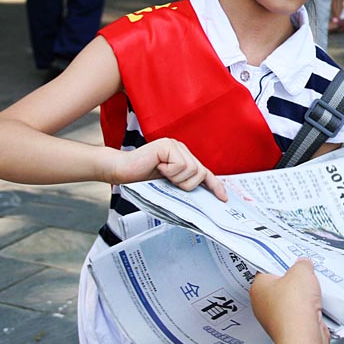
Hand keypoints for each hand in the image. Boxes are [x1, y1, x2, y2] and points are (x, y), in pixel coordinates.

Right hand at [110, 137, 227, 200]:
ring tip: (161, 173)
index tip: (223, 198)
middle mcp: (182, 150)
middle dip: (186, 184)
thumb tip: (200, 197)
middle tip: (169, 181)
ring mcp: (175, 145)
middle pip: (200, 173)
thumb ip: (183, 184)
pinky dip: (169, 171)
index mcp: (183, 159)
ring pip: (192, 170)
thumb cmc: (141, 180)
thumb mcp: (168, 184)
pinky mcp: (167, 145)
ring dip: (175, 178)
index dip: (215, 186)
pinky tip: (157, 166)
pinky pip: (180, 165)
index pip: (205, 173)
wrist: (120, 171)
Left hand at [251, 259, 330, 343]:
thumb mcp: (301, 272)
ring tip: (314, 288)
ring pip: (290, 300)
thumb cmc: (294, 306)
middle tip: (305, 272)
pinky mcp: (288, 328)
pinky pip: (299, 313)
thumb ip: (302, 264)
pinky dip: (308, 309)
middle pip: (280, 285)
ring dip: (302, 295)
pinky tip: (317, 304)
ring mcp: (275, 318)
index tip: (291, 259)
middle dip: (294, 279)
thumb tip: (303, 263)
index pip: (266, 270)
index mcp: (258, 287)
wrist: (303, 336)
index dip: (280, 263)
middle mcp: (263, 304)